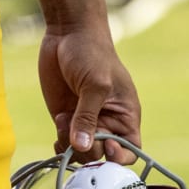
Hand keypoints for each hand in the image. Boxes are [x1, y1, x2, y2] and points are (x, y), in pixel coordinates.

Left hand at [37, 24, 140, 164]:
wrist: (68, 32)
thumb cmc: (92, 52)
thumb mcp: (96, 84)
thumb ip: (88, 116)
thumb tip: (82, 146)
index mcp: (125, 115)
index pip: (130, 150)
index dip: (119, 156)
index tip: (106, 146)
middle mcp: (107, 122)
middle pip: (102, 155)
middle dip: (89, 149)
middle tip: (77, 131)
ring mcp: (85, 121)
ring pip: (82, 152)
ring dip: (71, 145)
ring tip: (64, 121)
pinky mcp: (66, 118)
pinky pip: (66, 142)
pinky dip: (60, 143)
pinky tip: (58, 130)